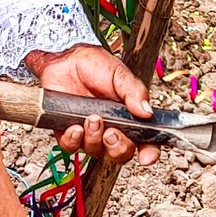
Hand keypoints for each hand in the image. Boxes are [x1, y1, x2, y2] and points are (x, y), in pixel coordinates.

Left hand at [26, 45, 157, 166]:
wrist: (66, 59)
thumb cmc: (94, 66)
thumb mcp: (119, 74)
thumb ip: (134, 92)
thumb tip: (147, 111)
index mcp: (129, 116)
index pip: (145, 141)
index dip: (148, 152)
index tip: (146, 157)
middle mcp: (111, 128)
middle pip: (121, 153)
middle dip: (118, 147)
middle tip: (112, 133)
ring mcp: (90, 132)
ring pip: (96, 151)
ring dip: (95, 138)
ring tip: (92, 118)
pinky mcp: (68, 132)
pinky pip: (72, 147)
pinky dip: (74, 140)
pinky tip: (75, 127)